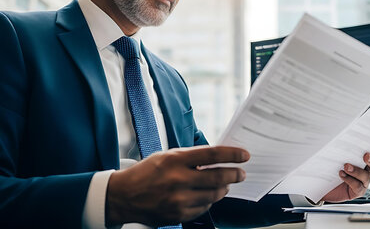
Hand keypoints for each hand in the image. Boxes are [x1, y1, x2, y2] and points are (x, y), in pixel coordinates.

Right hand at [105, 145, 248, 225]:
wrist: (124, 196)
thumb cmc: (147, 172)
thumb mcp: (167, 156)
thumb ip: (191, 158)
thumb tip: (218, 159)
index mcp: (175, 160)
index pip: (212, 155)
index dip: (232, 155)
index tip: (244, 155)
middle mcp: (178, 180)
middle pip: (218, 177)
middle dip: (234, 175)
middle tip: (241, 173)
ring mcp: (179, 200)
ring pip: (214, 195)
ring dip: (223, 188)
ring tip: (225, 184)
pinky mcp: (179, 215)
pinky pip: (204, 208)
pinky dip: (209, 201)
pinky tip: (206, 195)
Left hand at [319, 142, 369, 202]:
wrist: (321, 186)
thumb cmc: (329, 168)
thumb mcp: (334, 155)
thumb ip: (340, 148)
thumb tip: (337, 134)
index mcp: (363, 159)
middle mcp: (365, 170)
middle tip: (366, 156)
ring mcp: (362, 182)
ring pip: (366, 176)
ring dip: (357, 170)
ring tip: (346, 166)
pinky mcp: (357, 191)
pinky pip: (358, 186)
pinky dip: (350, 180)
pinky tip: (341, 174)